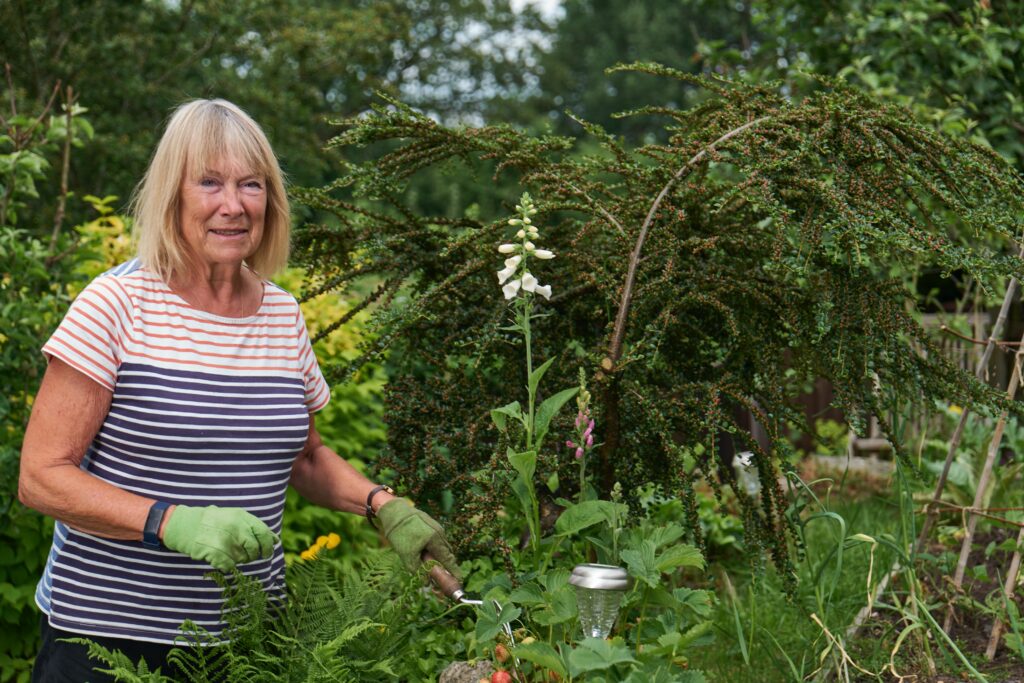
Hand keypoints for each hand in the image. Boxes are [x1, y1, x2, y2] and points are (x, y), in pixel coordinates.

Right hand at [162, 505, 277, 571]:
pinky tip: (219, 557)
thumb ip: (253, 527)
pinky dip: (227, 565)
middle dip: (255, 555)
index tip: (267, 552)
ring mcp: (226, 541)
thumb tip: (275, 540)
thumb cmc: (212, 521)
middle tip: (249, 557)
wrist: (185, 525)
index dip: (268, 544)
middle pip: (255, 548)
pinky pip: (230, 566)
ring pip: (243, 558)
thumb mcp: (234, 516)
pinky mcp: (216, 553)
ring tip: (228, 552)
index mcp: (242, 516)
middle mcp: (236, 528)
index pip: (264, 532)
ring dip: (239, 559)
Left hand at [375, 498, 459, 577]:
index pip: (448, 558)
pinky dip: (431, 546)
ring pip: (440, 545)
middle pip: (446, 552)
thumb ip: (418, 570)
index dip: (453, 570)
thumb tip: (426, 582)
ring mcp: (436, 526)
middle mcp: (439, 532)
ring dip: (435, 554)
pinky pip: (435, 538)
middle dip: (443, 563)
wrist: (394, 511)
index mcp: (436, 539)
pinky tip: (420, 547)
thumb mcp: (407, 555)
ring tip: (423, 558)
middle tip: (437, 572)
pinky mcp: (430, 523)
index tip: (459, 578)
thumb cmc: (400, 534)